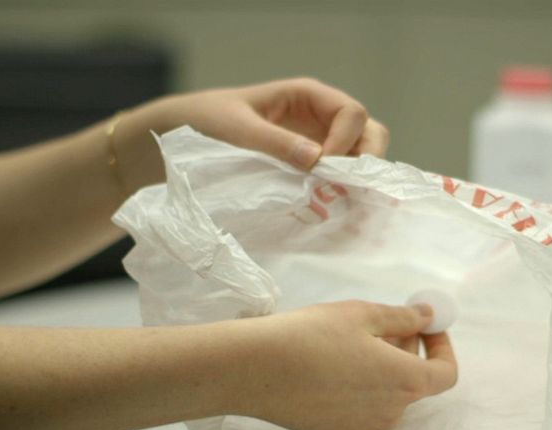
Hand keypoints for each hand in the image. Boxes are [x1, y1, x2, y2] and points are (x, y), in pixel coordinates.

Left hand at [116, 78, 389, 190]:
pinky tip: (330, 212)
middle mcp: (321, 118)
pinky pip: (340, 178)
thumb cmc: (205, 122)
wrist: (182, 137)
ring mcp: (319, 143)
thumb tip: (318, 160)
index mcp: (307, 95)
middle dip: (365, 162)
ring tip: (338, 205)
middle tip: (344, 190)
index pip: (351, 114)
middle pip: (369, 134)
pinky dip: (342, 194)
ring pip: (360, 159)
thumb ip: (275, 142)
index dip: (347, 141)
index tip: (323, 168)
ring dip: (356, 182)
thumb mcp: (237, 129)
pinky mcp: (310, 169)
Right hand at [239, 301, 456, 429]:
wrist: (256, 371)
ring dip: (385, 370)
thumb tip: (428, 316)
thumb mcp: (363, 314)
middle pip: (415, 383)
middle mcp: (391, 412)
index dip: (442, 347)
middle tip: (386, 324)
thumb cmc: (312, 335)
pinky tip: (333, 366)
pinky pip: (363, 409)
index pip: (446, 373)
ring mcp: (364, 428)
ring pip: (388, 396)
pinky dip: (362, 388)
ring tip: (355, 342)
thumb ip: (403, 318)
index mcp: (405, 382)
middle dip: (409, 352)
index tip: (426, 326)